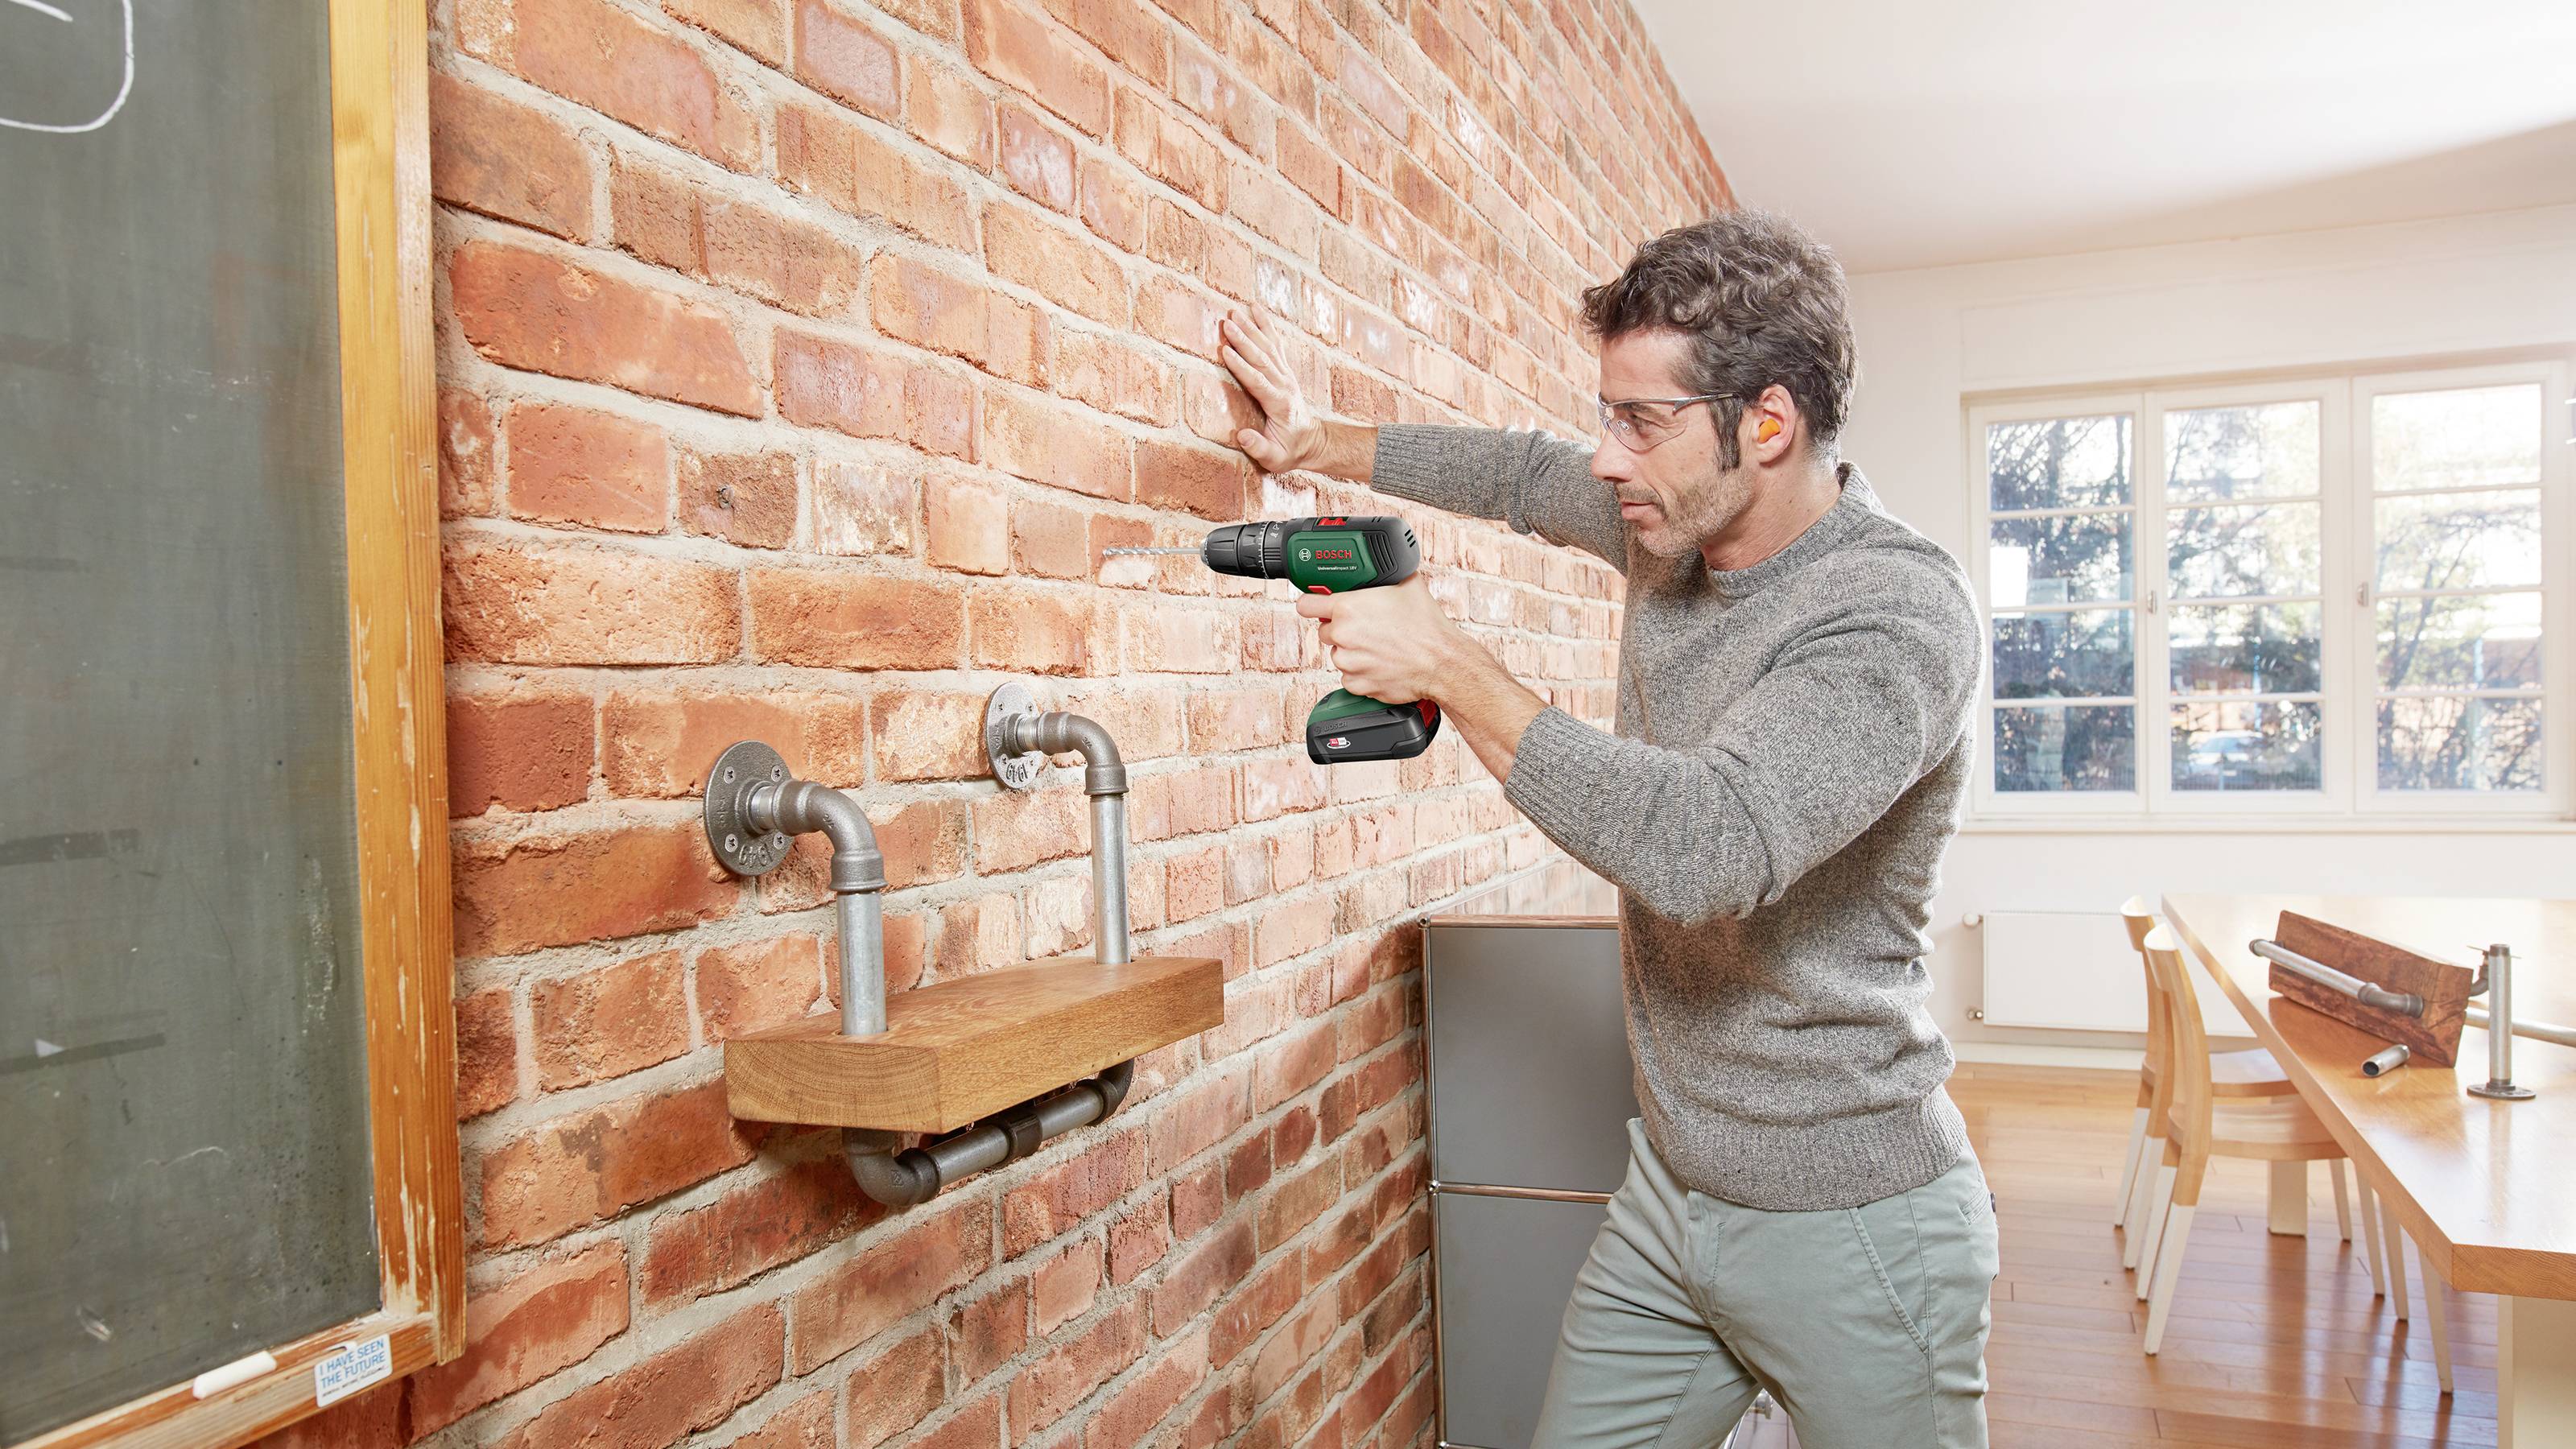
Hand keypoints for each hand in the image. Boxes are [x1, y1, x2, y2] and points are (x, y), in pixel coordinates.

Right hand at [1218, 309, 1323, 473]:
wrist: (1311, 442)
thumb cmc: (1289, 451)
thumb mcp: (1274, 459)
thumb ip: (1259, 448)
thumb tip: (1242, 436)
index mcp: (1279, 403)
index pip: (1257, 380)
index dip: (1241, 366)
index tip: (1225, 351)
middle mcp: (1284, 384)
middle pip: (1262, 357)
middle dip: (1243, 339)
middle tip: (1226, 323)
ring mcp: (1286, 375)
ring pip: (1267, 347)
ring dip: (1251, 328)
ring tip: (1235, 312)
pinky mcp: (1284, 370)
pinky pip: (1275, 343)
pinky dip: (1265, 325)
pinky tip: (1255, 309)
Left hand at [1296, 574, 1462, 704]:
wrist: (1441, 662)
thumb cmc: (1427, 627)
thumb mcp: (1407, 585)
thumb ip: (1386, 576)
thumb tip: (1383, 570)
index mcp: (1348, 607)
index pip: (1306, 604)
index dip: (1312, 603)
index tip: (1316, 605)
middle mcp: (1343, 635)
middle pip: (1324, 630)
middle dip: (1340, 629)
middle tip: (1364, 628)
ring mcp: (1348, 662)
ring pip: (1337, 655)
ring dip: (1351, 652)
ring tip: (1377, 647)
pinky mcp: (1356, 684)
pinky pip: (1348, 677)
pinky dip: (1360, 673)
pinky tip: (1379, 664)